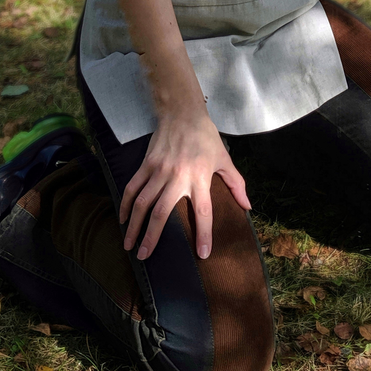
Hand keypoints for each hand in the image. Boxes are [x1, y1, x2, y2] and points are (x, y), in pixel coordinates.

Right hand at [119, 110, 249, 260]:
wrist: (183, 113)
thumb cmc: (206, 137)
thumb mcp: (224, 159)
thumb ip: (236, 184)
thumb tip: (247, 206)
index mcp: (200, 177)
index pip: (203, 211)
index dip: (204, 234)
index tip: (202, 254)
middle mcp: (178, 176)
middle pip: (161, 212)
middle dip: (151, 237)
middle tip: (144, 256)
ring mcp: (159, 170)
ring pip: (142, 203)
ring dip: (134, 226)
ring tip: (129, 245)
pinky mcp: (146, 164)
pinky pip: (132, 188)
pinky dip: (125, 205)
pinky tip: (123, 219)